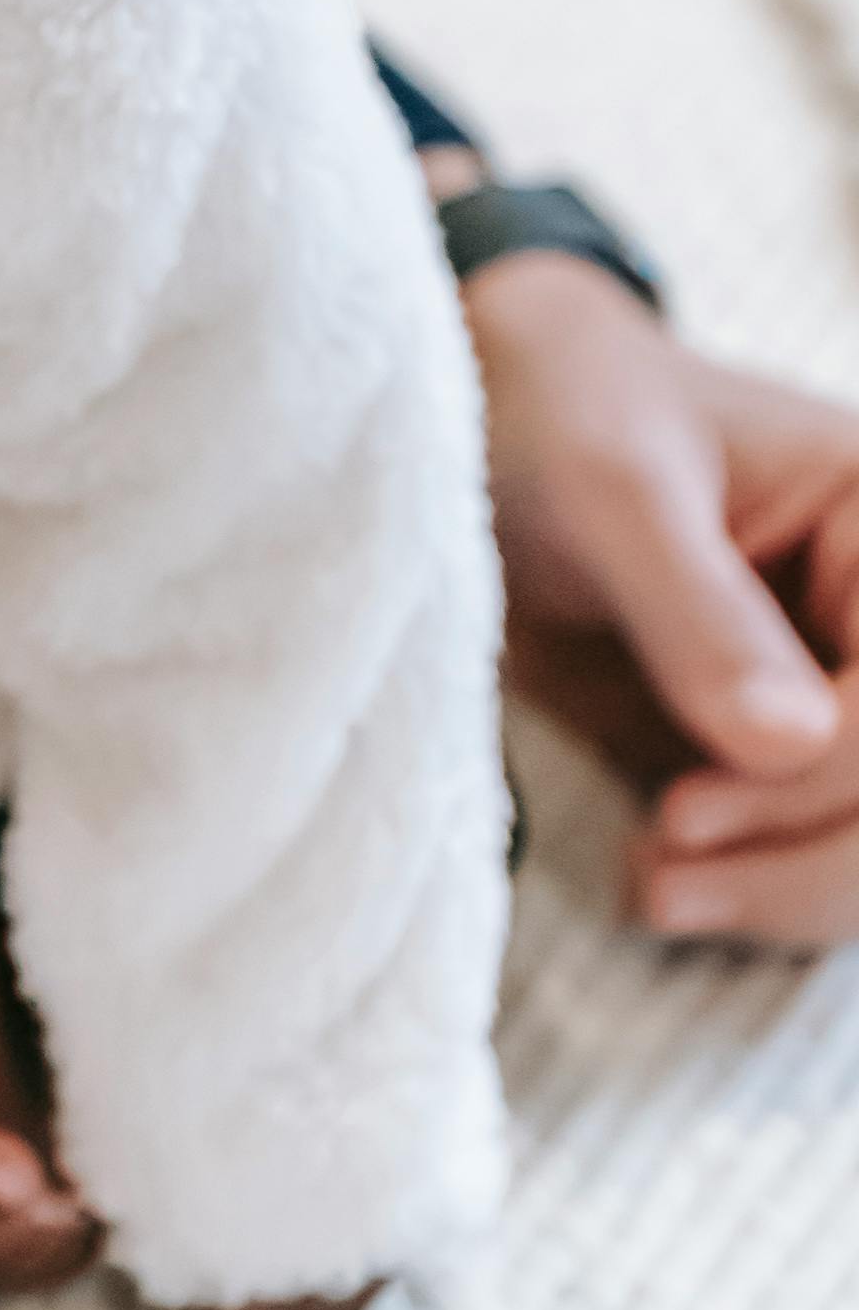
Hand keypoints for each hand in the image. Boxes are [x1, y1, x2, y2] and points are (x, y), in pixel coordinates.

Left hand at [462, 251, 858, 942]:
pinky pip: (819, 853)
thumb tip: (787, 742)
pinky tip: (662, 888)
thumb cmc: (556, 415)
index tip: (686, 816)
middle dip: (812, 859)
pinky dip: (761, 892)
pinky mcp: (790, 753)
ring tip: (655, 892)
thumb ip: (693, 604)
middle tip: (665, 880)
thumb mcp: (610, 484)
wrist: (486, 427)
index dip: (828, 779)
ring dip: (789, 894)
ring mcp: (845, 690)